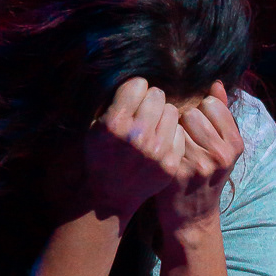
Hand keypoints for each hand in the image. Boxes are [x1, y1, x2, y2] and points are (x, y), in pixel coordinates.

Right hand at [59, 77, 196, 225]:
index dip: (135, 89)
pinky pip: (180, 132)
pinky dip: (172, 134)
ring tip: (153, 126)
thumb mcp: (95, 126)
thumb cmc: (101, 155)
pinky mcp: (170, 163)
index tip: (132, 98)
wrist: (110, 195)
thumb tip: (140, 80)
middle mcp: (136, 136)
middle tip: (144, 112)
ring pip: (172, 111)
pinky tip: (160, 141)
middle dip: (151, 100)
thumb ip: (115, 102)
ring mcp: (156, 151)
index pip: (139, 84)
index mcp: (114, 123)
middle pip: (158, 95)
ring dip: (163, 115)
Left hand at [154, 81, 243, 237]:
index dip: (200, 111)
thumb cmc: (206, 174)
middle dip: (185, 121)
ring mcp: (198, 164)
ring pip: (176, 123)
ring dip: (171, 130)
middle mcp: (220, 154)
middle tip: (184, 138)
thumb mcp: (222, 147)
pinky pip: (164, 139)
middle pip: (192, 112)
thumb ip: (222, 113)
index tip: (198, 126)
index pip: (211, 104)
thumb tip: (216, 83)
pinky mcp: (176, 171)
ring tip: (175, 146)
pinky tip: (164, 154)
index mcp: (235, 145)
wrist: (192, 213)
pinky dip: (161, 142)